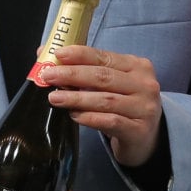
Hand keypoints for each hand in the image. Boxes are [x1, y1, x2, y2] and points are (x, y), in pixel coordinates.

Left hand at [38, 44, 163, 166]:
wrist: (146, 137)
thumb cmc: (124, 104)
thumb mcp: (112, 83)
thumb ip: (86, 68)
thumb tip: (44, 53)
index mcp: (138, 66)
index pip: (105, 57)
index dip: (80, 55)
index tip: (58, 55)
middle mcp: (145, 85)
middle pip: (104, 77)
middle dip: (73, 75)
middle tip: (49, 76)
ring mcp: (144, 108)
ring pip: (106, 100)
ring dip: (77, 98)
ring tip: (54, 97)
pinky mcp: (139, 130)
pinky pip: (111, 121)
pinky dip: (90, 117)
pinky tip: (74, 115)